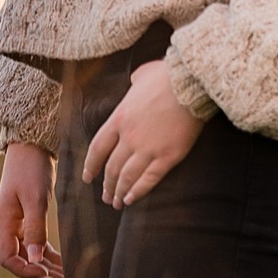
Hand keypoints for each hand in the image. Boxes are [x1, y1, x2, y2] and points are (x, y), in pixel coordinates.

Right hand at [0, 139, 65, 277]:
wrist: (31, 145)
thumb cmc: (30, 168)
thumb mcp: (35, 198)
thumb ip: (35, 229)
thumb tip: (34, 259)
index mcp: (3, 223)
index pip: (8, 259)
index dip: (25, 271)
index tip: (46, 274)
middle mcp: (9, 228)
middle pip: (22, 261)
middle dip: (42, 275)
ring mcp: (19, 225)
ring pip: (32, 256)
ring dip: (48, 269)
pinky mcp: (31, 220)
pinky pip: (39, 245)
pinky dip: (51, 257)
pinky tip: (65, 267)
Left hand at [83, 58, 204, 208]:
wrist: (190, 84)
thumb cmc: (167, 76)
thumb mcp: (142, 75)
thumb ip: (135, 82)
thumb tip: (136, 81)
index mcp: (119, 119)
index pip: (98, 148)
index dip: (91, 166)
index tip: (88, 177)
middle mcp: (129, 137)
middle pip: (112, 167)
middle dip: (107, 184)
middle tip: (105, 196)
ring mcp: (148, 149)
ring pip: (127, 177)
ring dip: (120, 192)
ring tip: (117, 202)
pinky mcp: (168, 156)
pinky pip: (149, 179)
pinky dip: (139, 191)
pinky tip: (132, 200)